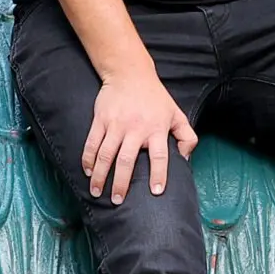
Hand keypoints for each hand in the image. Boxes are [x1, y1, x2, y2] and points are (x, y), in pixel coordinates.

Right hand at [83, 65, 199, 204]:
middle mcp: (136, 128)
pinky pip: (92, 142)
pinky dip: (88, 158)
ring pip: (106, 155)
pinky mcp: (101, 119)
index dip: (159, 174)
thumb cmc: (155, 97)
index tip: (156, 192)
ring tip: (97, 192)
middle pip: (126, 161)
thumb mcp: (176, 114)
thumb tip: (185, 159)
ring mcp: (116, 124)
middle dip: (120, 183)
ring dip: (100, 176)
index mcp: (156, 129)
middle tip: (117, 200)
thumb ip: (186, 137)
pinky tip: (88, 171)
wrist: (130, 73)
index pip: (160, 156)